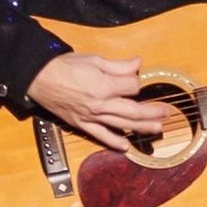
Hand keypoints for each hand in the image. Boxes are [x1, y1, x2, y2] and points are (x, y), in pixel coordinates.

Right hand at [26, 52, 169, 152]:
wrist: (39, 78)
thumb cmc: (64, 66)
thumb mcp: (94, 59)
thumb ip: (118, 65)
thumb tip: (138, 63)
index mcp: (103, 85)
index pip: (132, 86)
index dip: (137, 82)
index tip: (135, 78)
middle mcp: (100, 104)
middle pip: (133, 110)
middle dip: (153, 111)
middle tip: (166, 112)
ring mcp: (91, 116)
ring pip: (122, 124)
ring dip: (142, 128)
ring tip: (157, 129)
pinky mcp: (82, 124)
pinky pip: (101, 136)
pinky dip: (114, 142)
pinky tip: (126, 146)